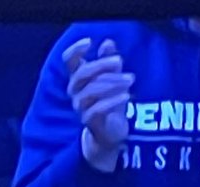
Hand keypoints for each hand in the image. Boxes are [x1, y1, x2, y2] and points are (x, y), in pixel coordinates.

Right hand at [63, 37, 133, 172]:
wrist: (109, 132)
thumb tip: (108, 42)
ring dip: (112, 82)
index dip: (76, 50)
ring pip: (91, 90)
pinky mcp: (88, 120)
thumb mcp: (112, 79)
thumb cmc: (109, 102)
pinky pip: (97, 108)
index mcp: (78, 78)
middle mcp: (75, 92)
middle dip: (101, 65)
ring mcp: (80, 107)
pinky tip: (127, 95)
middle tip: (120, 61)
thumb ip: (109, 62)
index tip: (90, 41)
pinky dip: (113, 100)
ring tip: (131, 79)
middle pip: (82, 73)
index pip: (69, 61)